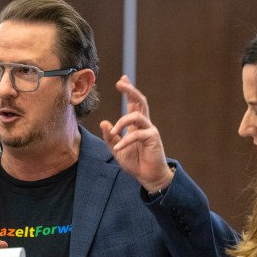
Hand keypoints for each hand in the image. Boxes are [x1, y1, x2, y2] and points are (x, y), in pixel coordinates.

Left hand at [100, 76, 174, 193]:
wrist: (149, 177)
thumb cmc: (135, 162)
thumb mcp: (117, 150)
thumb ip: (110, 137)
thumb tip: (104, 122)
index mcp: (136, 125)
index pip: (133, 103)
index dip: (129, 90)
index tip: (122, 79)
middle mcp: (144, 124)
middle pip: (140, 101)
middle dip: (130, 90)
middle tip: (120, 82)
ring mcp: (149, 130)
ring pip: (137, 115)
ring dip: (122, 121)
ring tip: (114, 132)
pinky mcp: (152, 138)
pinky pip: (136, 134)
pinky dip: (125, 140)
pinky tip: (118, 148)